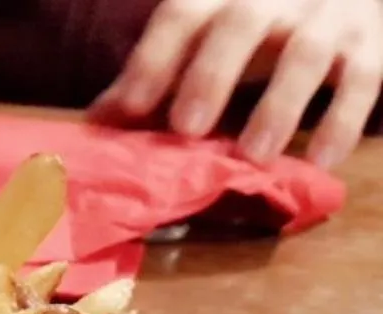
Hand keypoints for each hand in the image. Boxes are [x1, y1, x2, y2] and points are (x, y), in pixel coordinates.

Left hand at [90, 0, 382, 167]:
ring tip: (255, 154)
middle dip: (212, 75)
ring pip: (307, 53)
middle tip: (187, 129)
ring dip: (279, 105)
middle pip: (241, 23)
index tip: (129, 109)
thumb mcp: (206, 35)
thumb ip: (157, 73)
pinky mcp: (371, 45)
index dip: (153, 60)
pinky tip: (321, 160)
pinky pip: (365, 79)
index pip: (181, 14)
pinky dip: (343, 121)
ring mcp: (328, 17)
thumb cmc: (258, 24)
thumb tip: (95, 123)